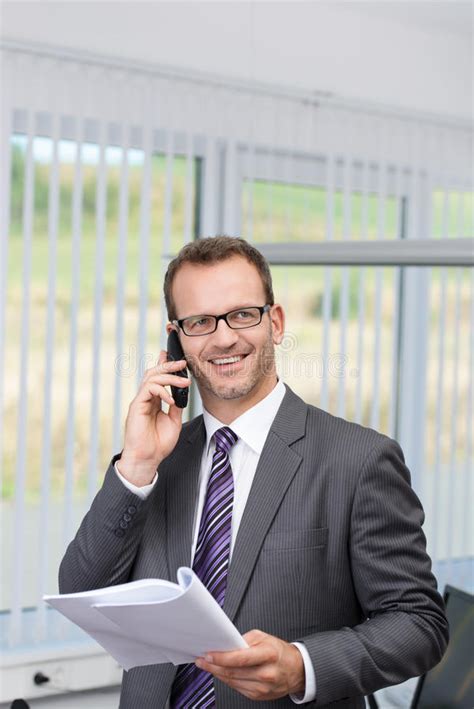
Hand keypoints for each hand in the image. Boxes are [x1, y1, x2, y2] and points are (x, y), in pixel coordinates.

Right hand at [119, 350, 190, 485]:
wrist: (148, 458)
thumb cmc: (159, 443)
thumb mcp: (173, 421)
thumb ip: (176, 405)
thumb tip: (182, 392)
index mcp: (154, 400)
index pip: (158, 377)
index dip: (165, 364)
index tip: (178, 358)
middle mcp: (146, 398)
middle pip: (154, 372)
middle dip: (168, 365)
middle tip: (183, 363)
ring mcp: (140, 401)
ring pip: (151, 377)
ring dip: (169, 376)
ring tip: (184, 381)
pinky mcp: (136, 405)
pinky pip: (148, 389)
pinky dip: (162, 391)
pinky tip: (171, 400)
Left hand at [195, 629, 304, 701]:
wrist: (296, 670)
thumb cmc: (279, 651)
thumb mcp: (264, 637)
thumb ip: (244, 639)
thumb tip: (227, 644)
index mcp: (268, 655)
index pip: (239, 658)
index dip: (221, 658)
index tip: (208, 654)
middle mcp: (265, 674)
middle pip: (232, 672)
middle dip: (213, 666)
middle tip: (202, 660)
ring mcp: (262, 688)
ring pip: (232, 681)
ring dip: (217, 673)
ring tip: (207, 665)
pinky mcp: (258, 696)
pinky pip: (237, 687)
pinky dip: (227, 679)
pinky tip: (221, 673)